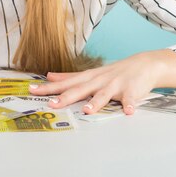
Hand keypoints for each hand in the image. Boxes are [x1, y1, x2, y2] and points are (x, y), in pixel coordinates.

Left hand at [28, 52, 162, 115]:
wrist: (143, 64)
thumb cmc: (114, 72)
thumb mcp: (90, 73)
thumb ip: (69, 77)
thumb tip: (49, 76)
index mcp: (88, 78)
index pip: (65, 83)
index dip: (49, 88)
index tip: (32, 90)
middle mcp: (99, 81)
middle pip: (80, 89)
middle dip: (66, 97)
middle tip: (52, 104)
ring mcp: (115, 85)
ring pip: (104, 94)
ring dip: (96, 102)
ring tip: (87, 110)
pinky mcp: (131, 91)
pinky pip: (130, 100)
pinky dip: (130, 105)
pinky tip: (128, 112)